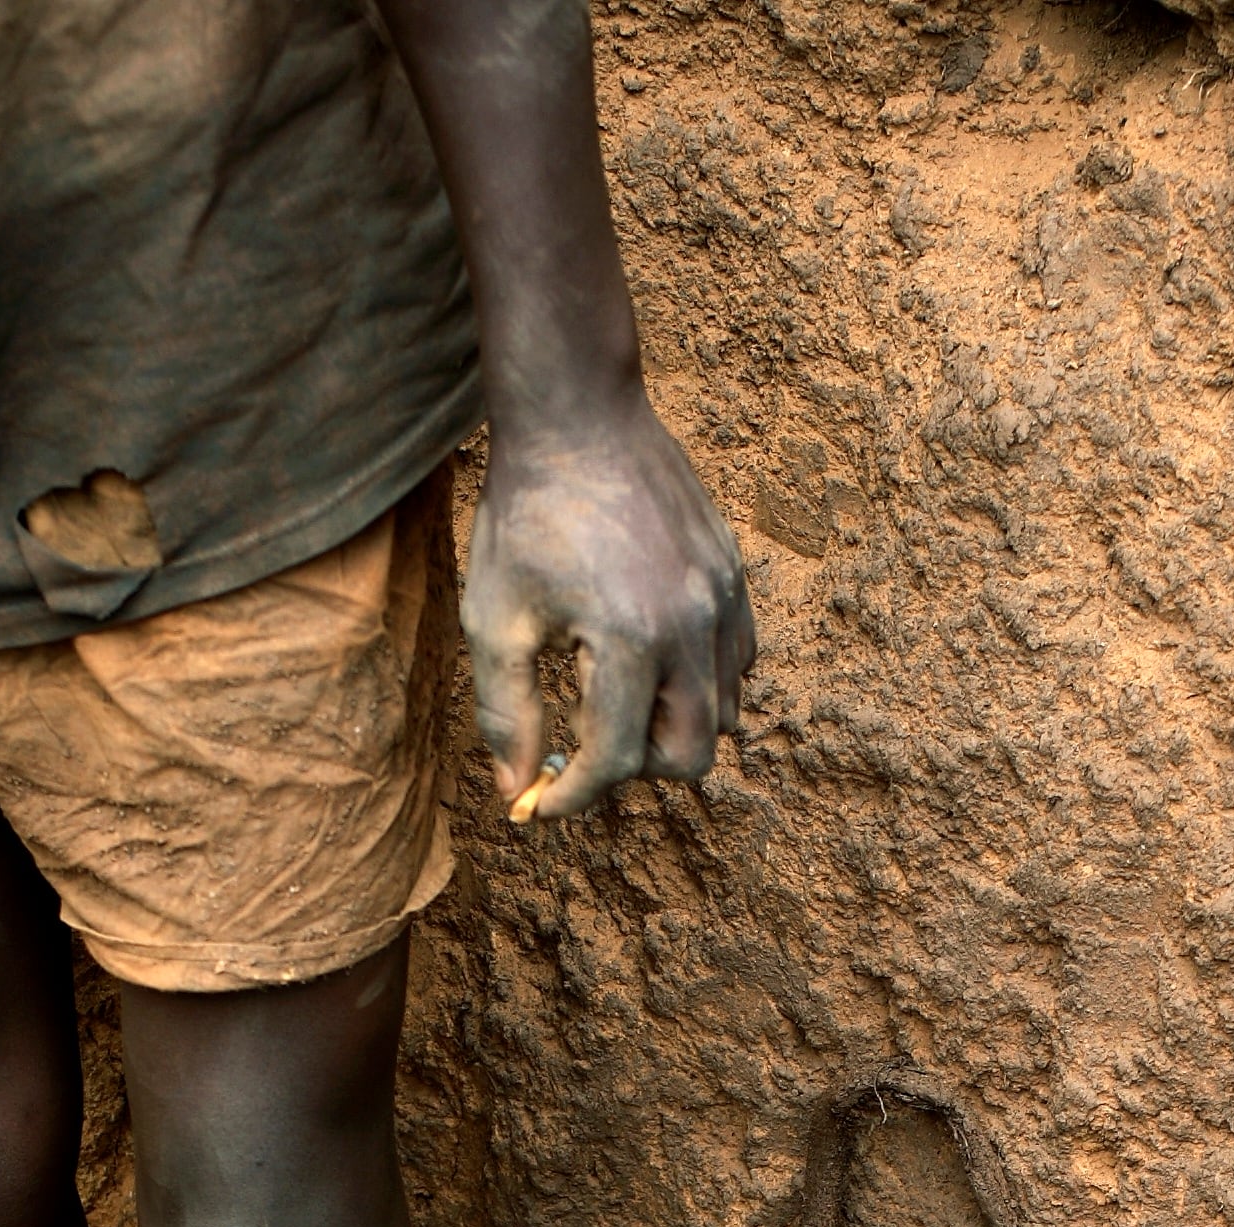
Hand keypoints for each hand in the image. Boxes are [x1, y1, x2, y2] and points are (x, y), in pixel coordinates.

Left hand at [465, 398, 753, 825]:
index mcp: (630, 640)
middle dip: (633, 766)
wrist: (578, 418)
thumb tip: (516, 789)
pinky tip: (650, 655)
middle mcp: (691, 626)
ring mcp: (722, 600)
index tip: (540, 802)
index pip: (617, 760)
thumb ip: (506, 712)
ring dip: (671, 724)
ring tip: (615, 692)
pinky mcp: (733, 577)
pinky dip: (701, 682)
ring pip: (725, 713)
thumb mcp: (495, 620)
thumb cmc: (527, 516)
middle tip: (586, 739)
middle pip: (690, 755)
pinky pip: (738, 662)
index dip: (573, 796)